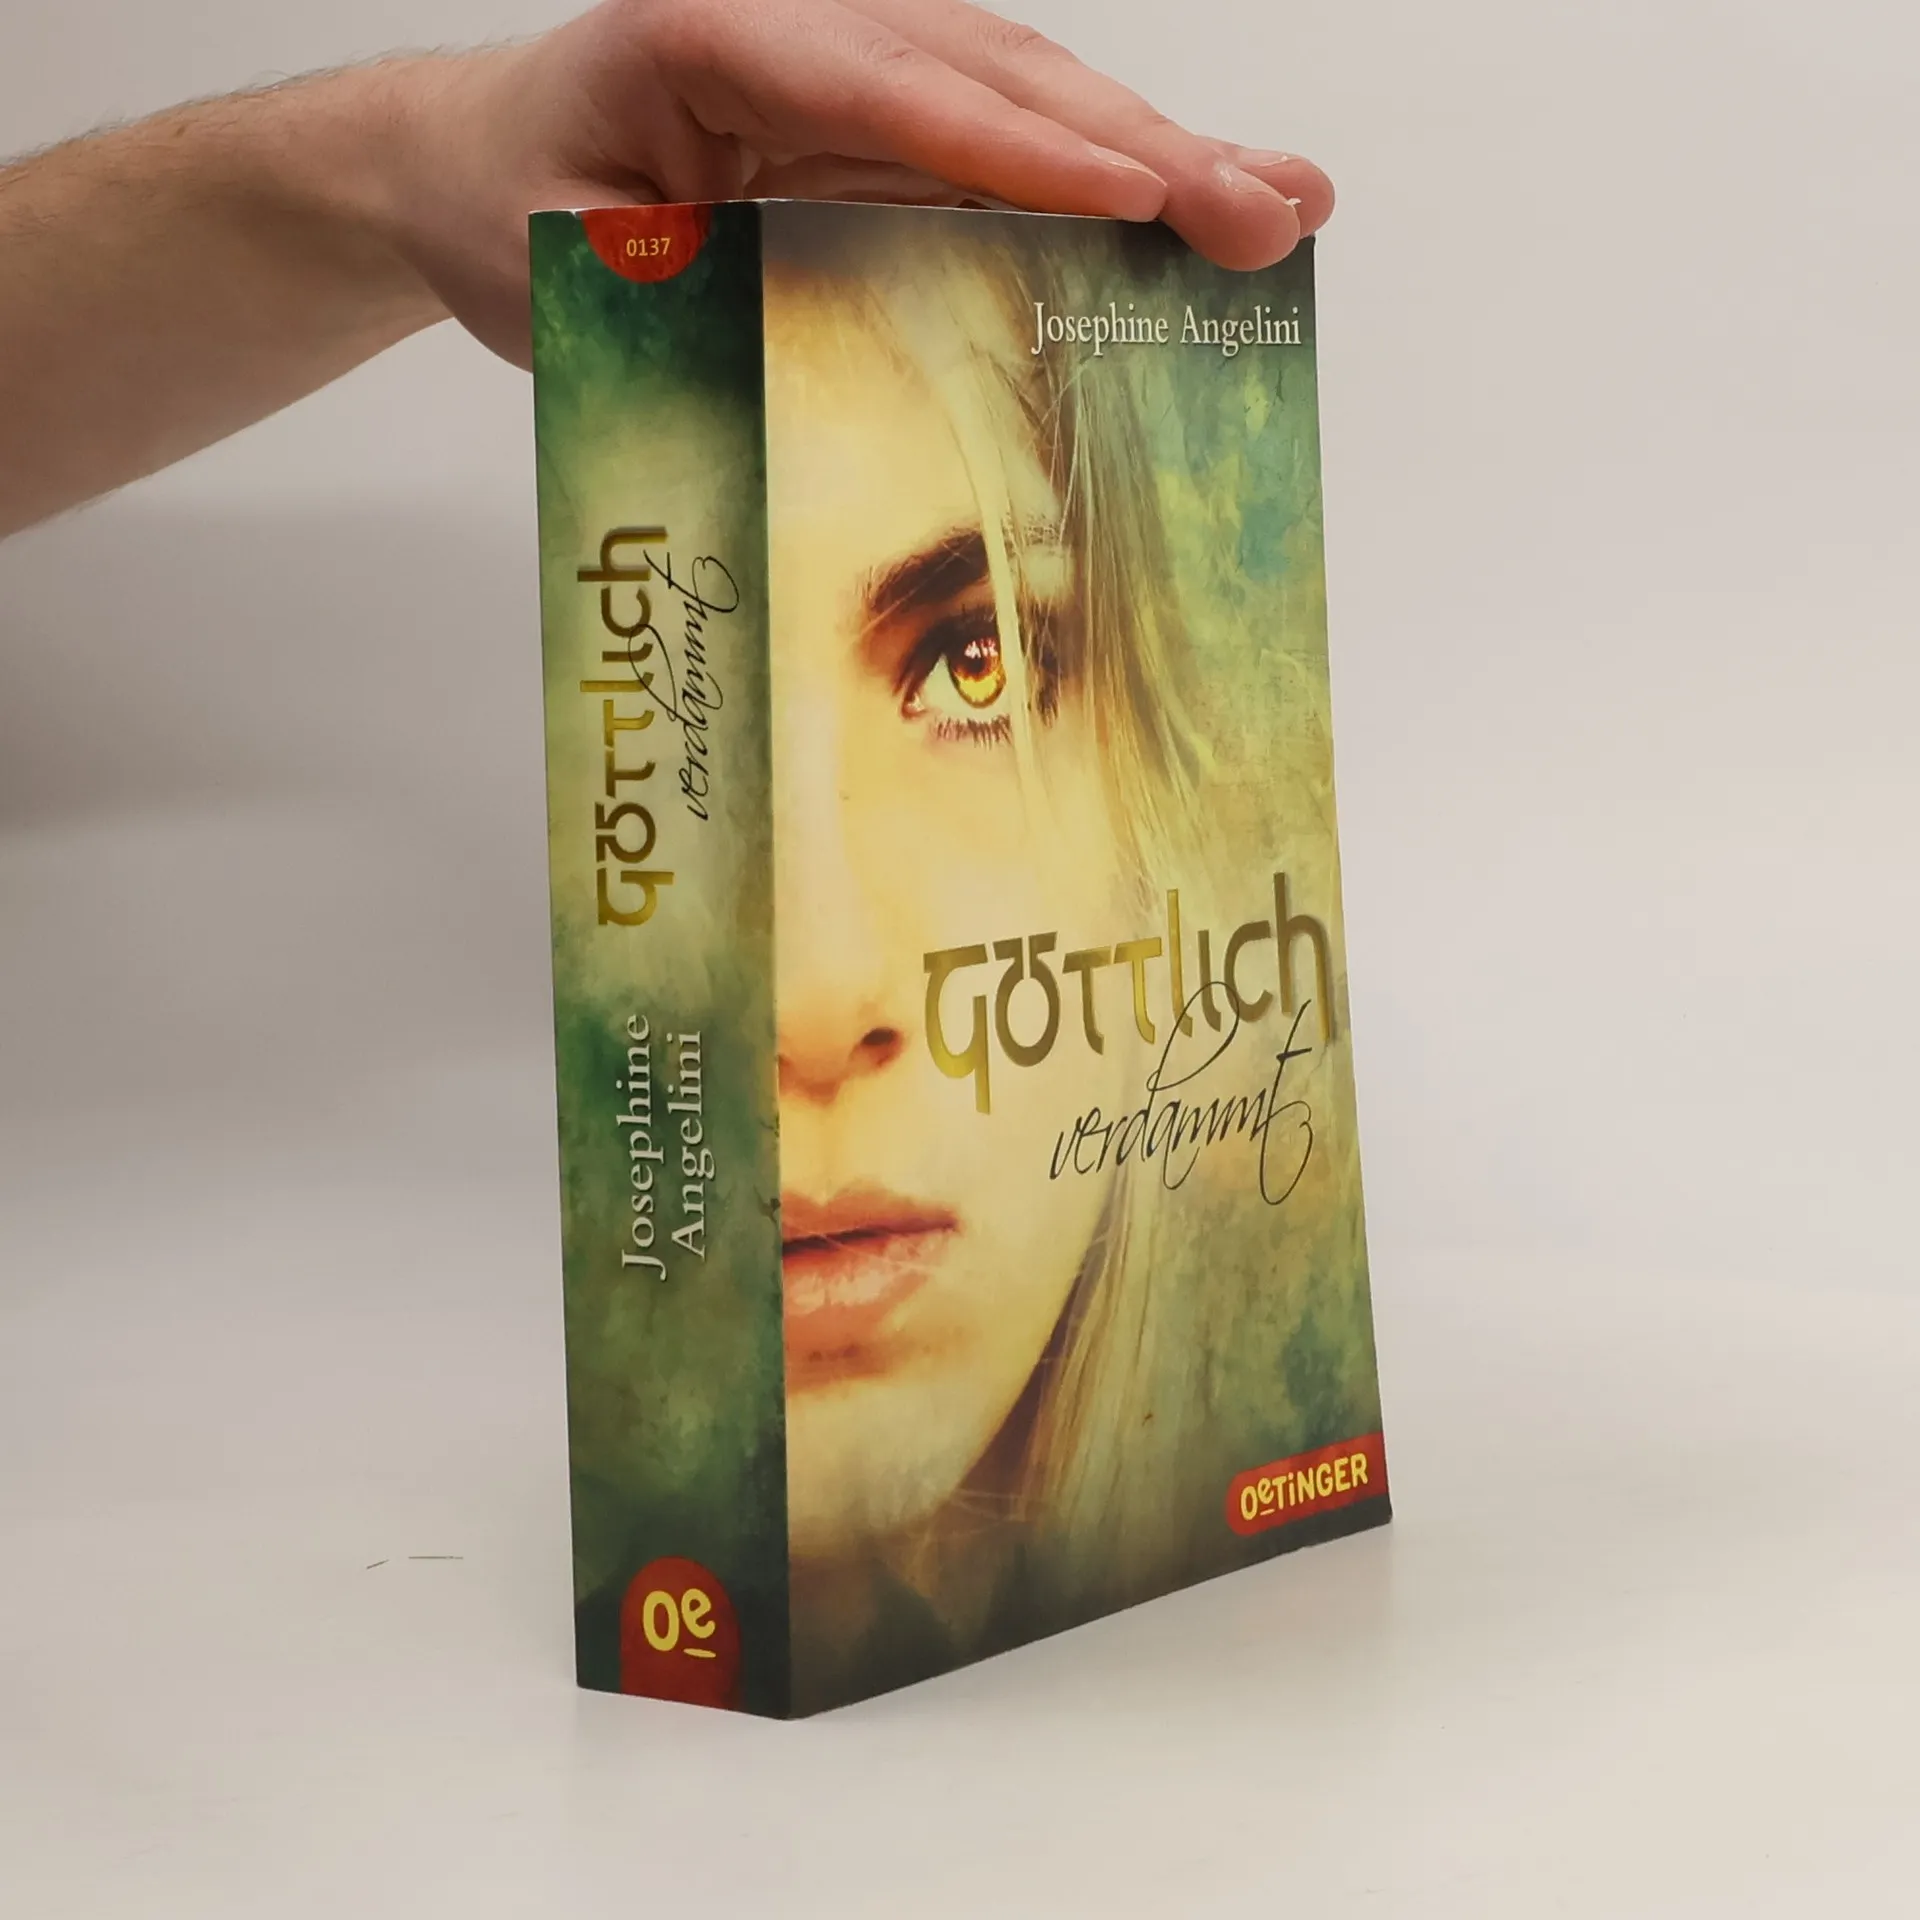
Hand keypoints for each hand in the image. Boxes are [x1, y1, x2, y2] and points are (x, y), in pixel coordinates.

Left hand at [390, 0, 1333, 362]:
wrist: (472, 164)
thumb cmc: (507, 207)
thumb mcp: (562, 263)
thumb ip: (675, 284)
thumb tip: (815, 339)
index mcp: (717, 34)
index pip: (894, 89)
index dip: (1023, 146)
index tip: (1137, 194)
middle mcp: (810, 25)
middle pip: (998, 79)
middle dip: (1142, 149)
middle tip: (1268, 211)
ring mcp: (859, 68)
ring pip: (1028, 102)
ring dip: (1158, 159)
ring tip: (1283, 206)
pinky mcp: (886, 124)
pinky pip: (1009, 151)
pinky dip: (1103, 186)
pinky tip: (1195, 211)